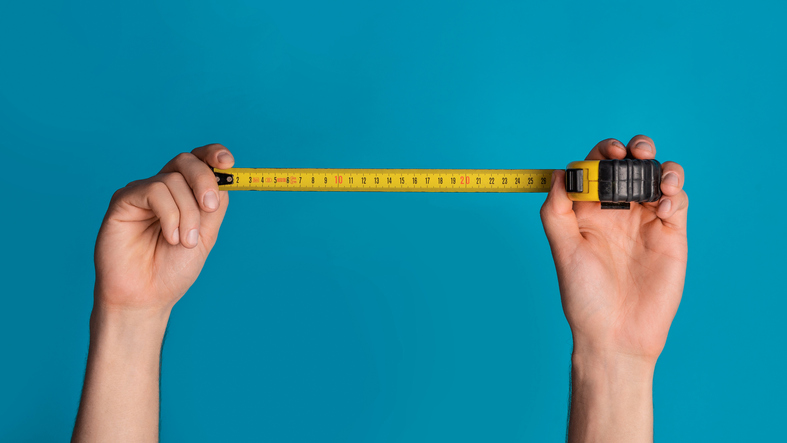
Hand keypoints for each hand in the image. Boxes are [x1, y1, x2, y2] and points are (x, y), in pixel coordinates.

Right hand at [94, 144, 234, 313]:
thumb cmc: (173, 270)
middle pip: (186, 161)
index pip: (199, 160)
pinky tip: (170, 237)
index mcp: (184, 194)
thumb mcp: (205, 235)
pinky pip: (154, 191)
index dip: (213, 154)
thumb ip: (214, 206)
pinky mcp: (123, 201)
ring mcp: (142, 193)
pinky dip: (170, 215)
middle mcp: (162, 188)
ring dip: (187, 213)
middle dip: (204, 180)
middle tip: (209, 207)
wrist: (146, 297)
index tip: (229, 163)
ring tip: (185, 241)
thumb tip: (225, 179)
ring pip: (172, 180)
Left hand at [540, 135, 687, 363]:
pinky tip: (663, 210)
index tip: (608, 153)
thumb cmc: (584, 295)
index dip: (602, 152)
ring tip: (659, 179)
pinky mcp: (670, 234)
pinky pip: (677, 202)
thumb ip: (556, 211)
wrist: (616, 333)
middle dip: (636, 148)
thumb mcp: (563, 250)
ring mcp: (645, 220)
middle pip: (631, 164)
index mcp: (589, 210)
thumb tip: (558, 173)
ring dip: (661, 167)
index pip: (597, 166)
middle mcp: (617, 210)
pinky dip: (675, 194)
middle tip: (635, 152)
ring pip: (659, 177)